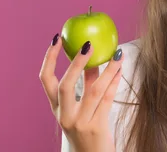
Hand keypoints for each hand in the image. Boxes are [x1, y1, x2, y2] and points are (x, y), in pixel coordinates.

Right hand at [40, 34, 123, 151]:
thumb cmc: (86, 128)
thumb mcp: (79, 107)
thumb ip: (85, 85)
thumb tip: (93, 58)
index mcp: (56, 108)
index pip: (45, 80)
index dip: (49, 58)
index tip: (56, 39)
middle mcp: (64, 115)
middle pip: (65, 86)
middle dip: (77, 63)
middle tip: (88, 44)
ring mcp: (80, 122)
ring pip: (93, 91)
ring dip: (107, 69)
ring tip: (117, 53)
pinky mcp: (96, 128)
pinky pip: (107, 100)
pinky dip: (114, 82)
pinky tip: (121, 70)